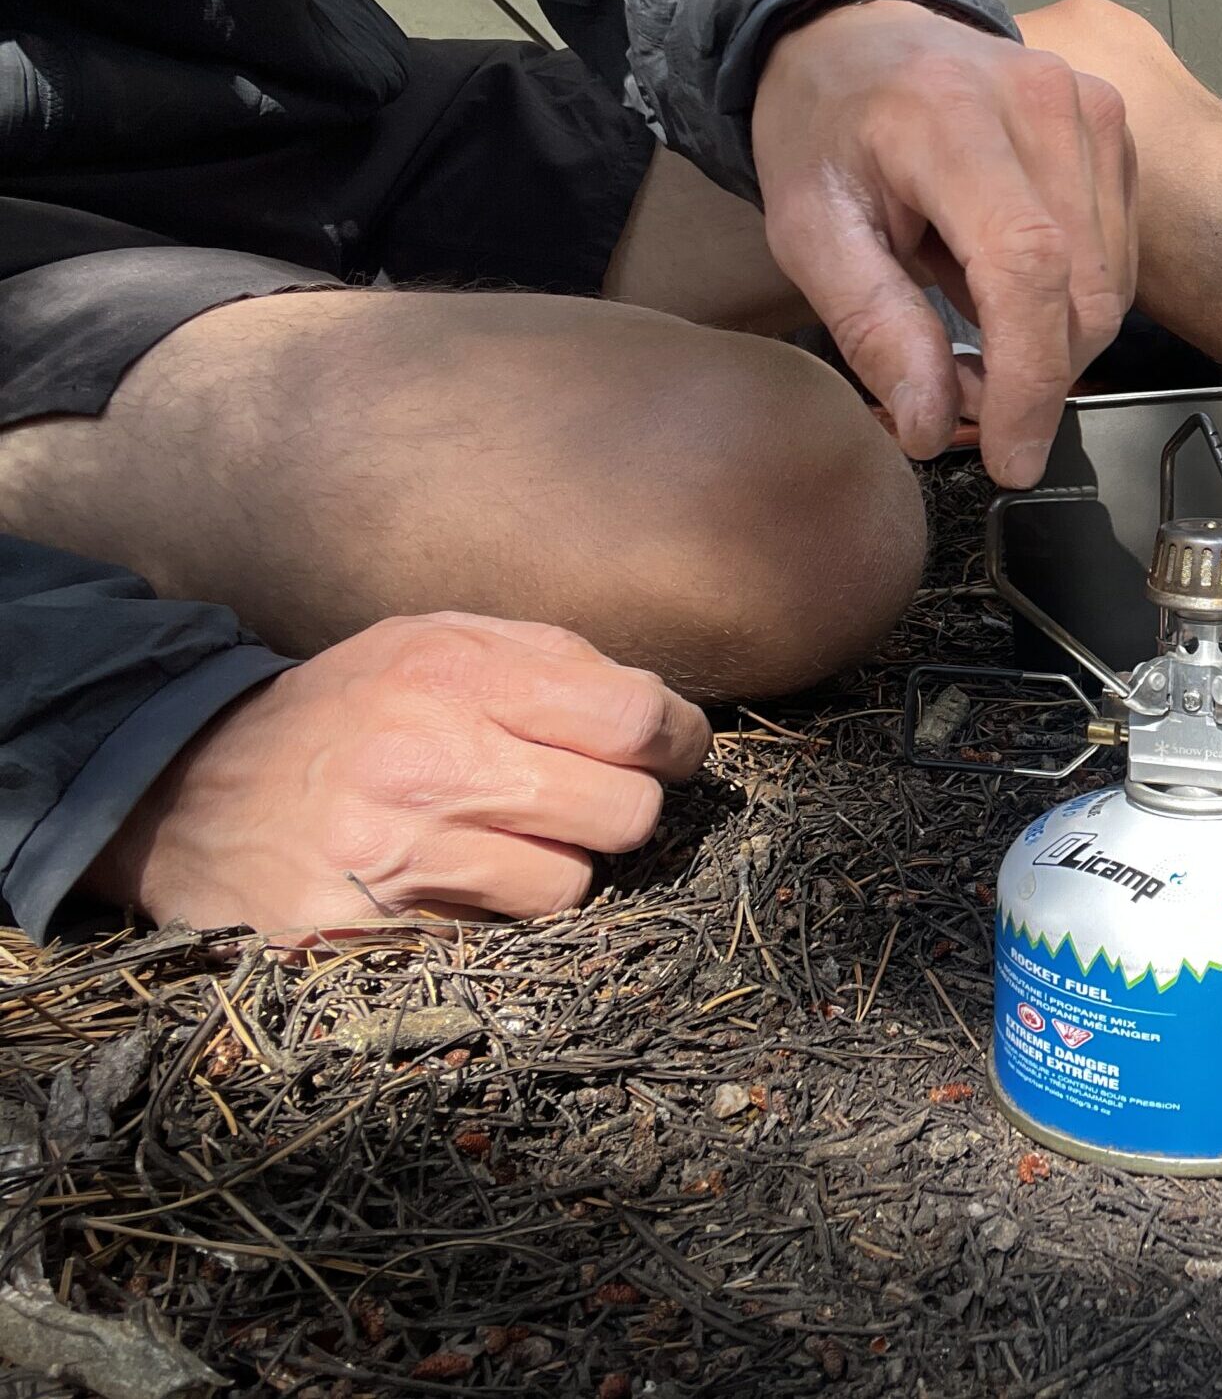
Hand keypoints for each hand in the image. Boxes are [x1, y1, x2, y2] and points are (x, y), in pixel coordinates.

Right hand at [81, 614, 711, 938]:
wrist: (188, 790)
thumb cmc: (344, 710)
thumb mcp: (430, 643)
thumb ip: (548, 658)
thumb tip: (660, 709)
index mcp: (457, 673)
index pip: (635, 719)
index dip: (676, 741)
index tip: (671, 750)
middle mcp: (431, 759)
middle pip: (626, 811)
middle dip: (621, 806)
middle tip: (585, 798)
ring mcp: (401, 852)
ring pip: (572, 883)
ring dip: (558, 867)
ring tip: (504, 838)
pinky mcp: (375, 928)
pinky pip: (502, 934)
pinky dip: (498, 913)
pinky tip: (457, 882)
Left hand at [752, 0, 1136, 486]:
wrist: (860, 32)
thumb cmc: (827, 127)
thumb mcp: (809, 230)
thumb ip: (872, 325)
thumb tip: (931, 425)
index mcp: (951, 118)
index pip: (1028, 266)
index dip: (1029, 379)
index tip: (1010, 457)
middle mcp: (1043, 102)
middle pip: (1083, 293)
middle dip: (1032, 378)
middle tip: (957, 395)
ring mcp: (1093, 111)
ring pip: (1111, 289)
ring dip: (1050, 347)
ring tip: (971, 333)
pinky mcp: (1117, 130)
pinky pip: (1119, 261)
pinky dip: (1069, 305)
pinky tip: (1006, 289)